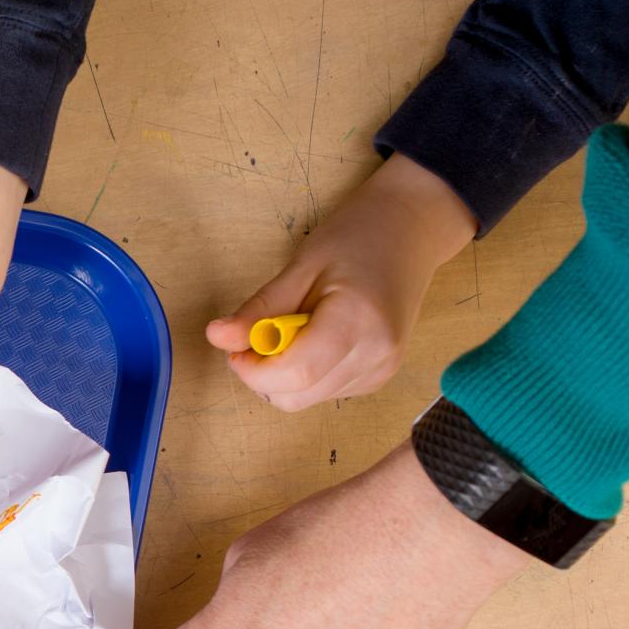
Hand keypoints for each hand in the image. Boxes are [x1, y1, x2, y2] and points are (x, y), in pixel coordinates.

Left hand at [205, 154, 476, 410]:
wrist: (411, 230)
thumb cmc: (357, 237)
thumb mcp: (302, 265)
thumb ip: (261, 308)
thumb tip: (217, 337)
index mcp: (359, 322)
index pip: (296, 374)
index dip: (254, 370)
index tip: (237, 347)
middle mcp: (376, 355)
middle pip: (297, 395)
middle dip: (263, 375)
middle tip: (259, 334)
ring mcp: (381, 370)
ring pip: (307, 398)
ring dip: (283, 375)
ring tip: (294, 328)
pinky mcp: (379, 376)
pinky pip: (324, 391)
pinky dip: (305, 374)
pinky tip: (314, 338)